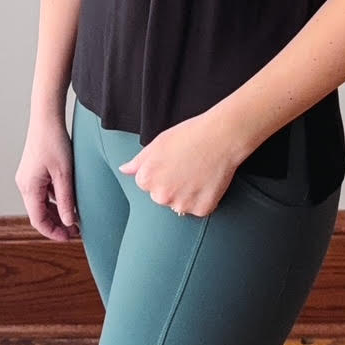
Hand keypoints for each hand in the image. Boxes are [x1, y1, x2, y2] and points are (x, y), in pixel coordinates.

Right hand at [15, 114, 80, 242]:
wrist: (46, 118)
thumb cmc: (54, 142)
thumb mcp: (64, 174)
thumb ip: (66, 200)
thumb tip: (69, 222)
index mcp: (29, 187)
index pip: (38, 220)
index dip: (53, 233)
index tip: (70, 237)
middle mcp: (24, 185)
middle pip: (38, 214)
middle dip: (56, 224)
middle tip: (76, 230)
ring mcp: (27, 178)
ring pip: (40, 204)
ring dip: (56, 213)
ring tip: (75, 217)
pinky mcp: (32, 172)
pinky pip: (42, 193)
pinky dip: (54, 200)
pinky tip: (69, 200)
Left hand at [119, 109, 243, 219]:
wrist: (220, 137)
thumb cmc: (189, 135)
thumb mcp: (157, 143)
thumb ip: (138, 161)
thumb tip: (124, 170)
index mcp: (147, 180)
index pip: (148, 184)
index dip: (162, 172)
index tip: (174, 162)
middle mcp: (161, 196)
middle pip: (163, 197)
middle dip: (173, 186)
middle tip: (187, 167)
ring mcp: (181, 204)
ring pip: (181, 205)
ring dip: (188, 195)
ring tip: (199, 173)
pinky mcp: (201, 209)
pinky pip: (199, 208)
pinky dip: (204, 198)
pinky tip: (208, 181)